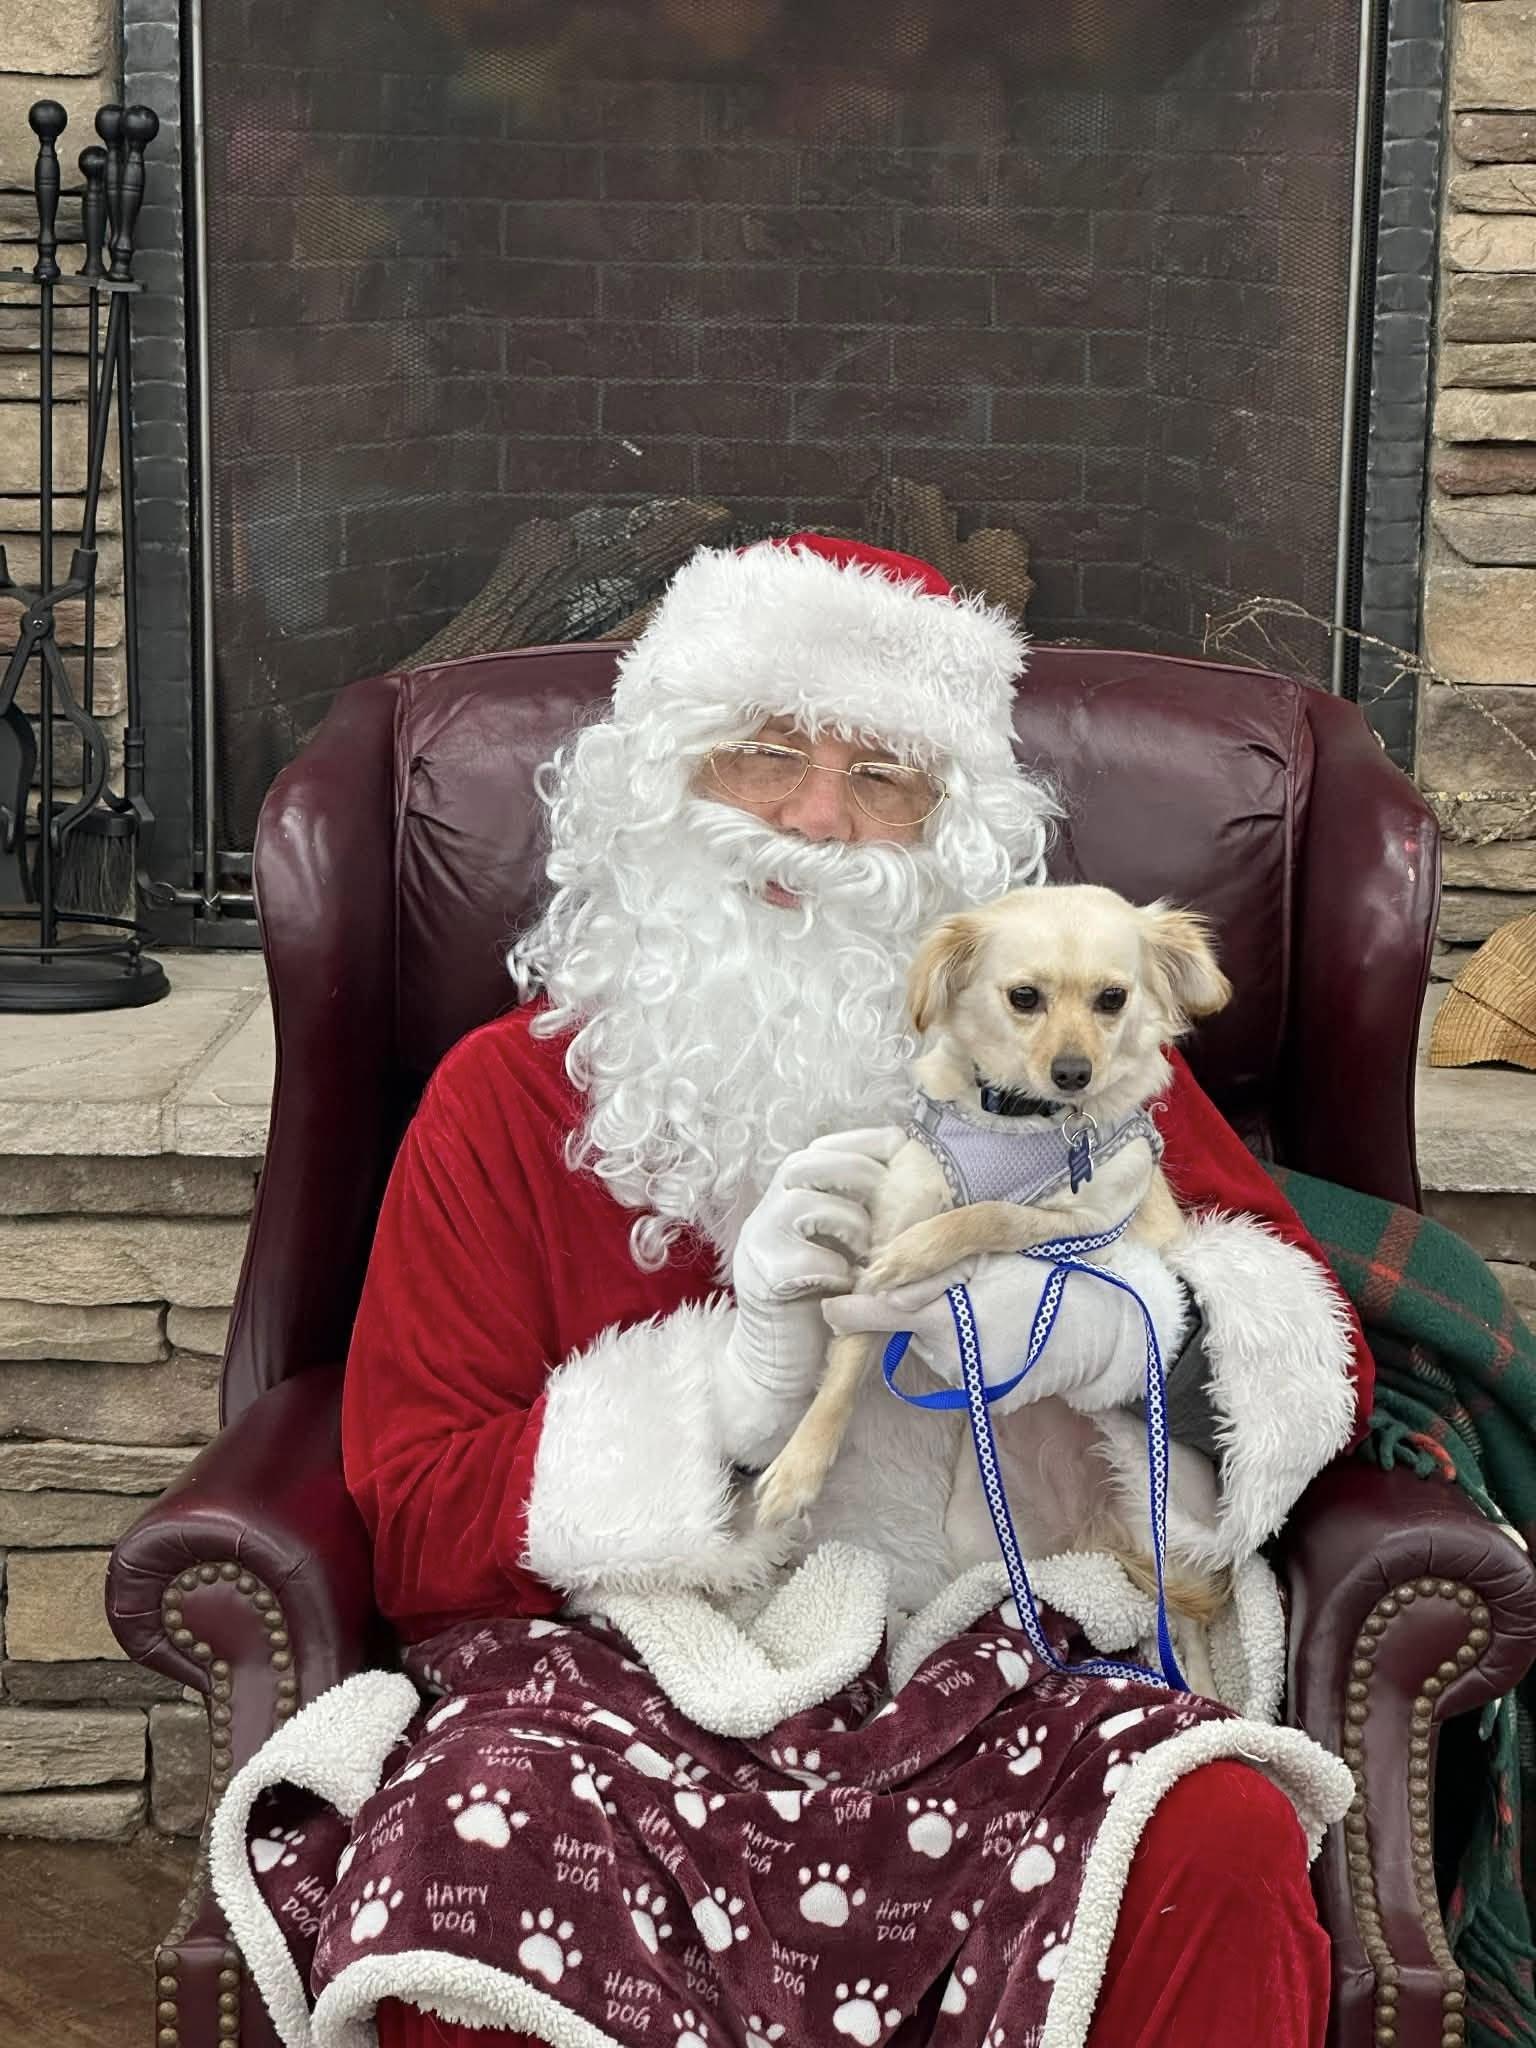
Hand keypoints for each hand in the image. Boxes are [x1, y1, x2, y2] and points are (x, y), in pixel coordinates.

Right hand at [715, 1127, 905, 1461]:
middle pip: (808, 1163)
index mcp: (791, 1197)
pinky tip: (846, 1287)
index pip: (822, 1148)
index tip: (902, 1154)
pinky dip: (837, 1270)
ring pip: (806, 1204)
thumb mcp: (857, 1254)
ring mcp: (760, 1240)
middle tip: (890, 1208)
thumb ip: (876, 1221)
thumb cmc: (830, 1308)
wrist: (782, 1367)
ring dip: (851, 1226)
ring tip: (868, 1256)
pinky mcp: (762, 1276)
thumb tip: (927, 1188)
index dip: (863, 1146)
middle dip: (858, 1178)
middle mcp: (768, 1210)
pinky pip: (807, 1257)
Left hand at [822, 1241, 1187, 1414]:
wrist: (1102, 1330)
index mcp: (947, 1318)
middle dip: (913, 1308)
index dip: (851, 1311)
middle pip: (906, 1329)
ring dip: (941, 1329)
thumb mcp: (989, 1259)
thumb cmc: (1046, 1279)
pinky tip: (995, 1331)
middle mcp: (951, 1359)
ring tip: (984, 1307)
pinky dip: (964, 1348)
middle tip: (955, 1286)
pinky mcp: (986, 1396)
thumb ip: (932, 1271)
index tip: (830, 1307)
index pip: (881, 1315)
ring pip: (931, 1348)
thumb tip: (879, 1285)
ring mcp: (969, 1383)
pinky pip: (957, 1367)